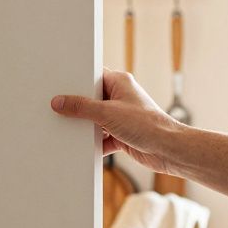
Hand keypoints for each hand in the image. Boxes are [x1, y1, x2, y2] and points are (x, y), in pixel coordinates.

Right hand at [50, 70, 182, 173]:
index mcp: (119, 82)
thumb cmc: (147, 125)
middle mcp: (120, 97)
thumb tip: (60, 102)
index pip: (91, 77)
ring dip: (86, 128)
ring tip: (73, 131)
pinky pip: (100, 137)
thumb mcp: (107, 113)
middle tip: (61, 111)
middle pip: (90, 100)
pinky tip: (85, 146)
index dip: (75, 82)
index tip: (59, 88)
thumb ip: (81, 107)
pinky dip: (94, 143)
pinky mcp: (121, 134)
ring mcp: (120, 117)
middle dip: (78, 109)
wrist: (168, 150)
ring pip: (94, 120)